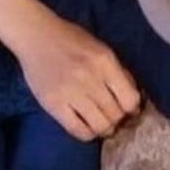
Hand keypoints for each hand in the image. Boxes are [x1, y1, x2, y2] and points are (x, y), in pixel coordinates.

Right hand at [0, 0, 140, 140]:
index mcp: (105, 61)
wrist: (36, 36)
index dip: (132, 108)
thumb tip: (134, 100)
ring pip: (99, 125)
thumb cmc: (71, 40)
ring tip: (102, 125)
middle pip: (115, 114)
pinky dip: (87, 134)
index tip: (129, 110)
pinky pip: (77, 130)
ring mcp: (71, 92)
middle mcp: (90, 78)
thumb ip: (118, 72)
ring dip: (105, 129)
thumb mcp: (101, 48)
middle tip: (114, 119)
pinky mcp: (53, 104)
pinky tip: (88, 127)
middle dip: (119, 120)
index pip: (130, 99)